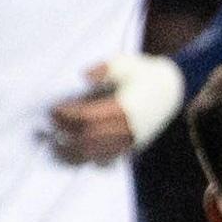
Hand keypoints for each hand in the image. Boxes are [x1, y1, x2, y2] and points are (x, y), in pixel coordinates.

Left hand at [50, 53, 183, 163]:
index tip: (52, 112)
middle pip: (90, 137)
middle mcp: (129, 126)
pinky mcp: (134, 144)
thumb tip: (84, 77)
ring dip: (74, 151)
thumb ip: (104, 68)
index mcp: (125, 107)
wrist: (174, 88)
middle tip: (47, 132)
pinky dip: (92, 158)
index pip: (88, 117)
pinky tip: (79, 154)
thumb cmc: (145, 73)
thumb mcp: (125, 62)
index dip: (67, 116)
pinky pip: (110, 158)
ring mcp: (132, 138)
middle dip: (66, 135)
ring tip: (57, 147)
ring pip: (99, 151)